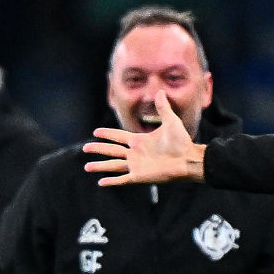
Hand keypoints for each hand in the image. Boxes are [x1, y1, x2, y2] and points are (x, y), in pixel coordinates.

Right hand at [83, 92, 203, 186]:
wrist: (188, 159)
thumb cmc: (181, 141)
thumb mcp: (171, 121)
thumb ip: (163, 108)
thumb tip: (160, 91)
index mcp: (139, 141)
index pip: (118, 137)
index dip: (107, 134)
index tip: (96, 132)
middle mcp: (135, 153)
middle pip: (111, 151)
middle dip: (98, 149)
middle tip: (85, 148)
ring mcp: (136, 165)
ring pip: (113, 165)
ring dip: (100, 165)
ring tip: (87, 167)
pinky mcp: (139, 176)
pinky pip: (122, 179)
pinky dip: (112, 180)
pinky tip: (100, 182)